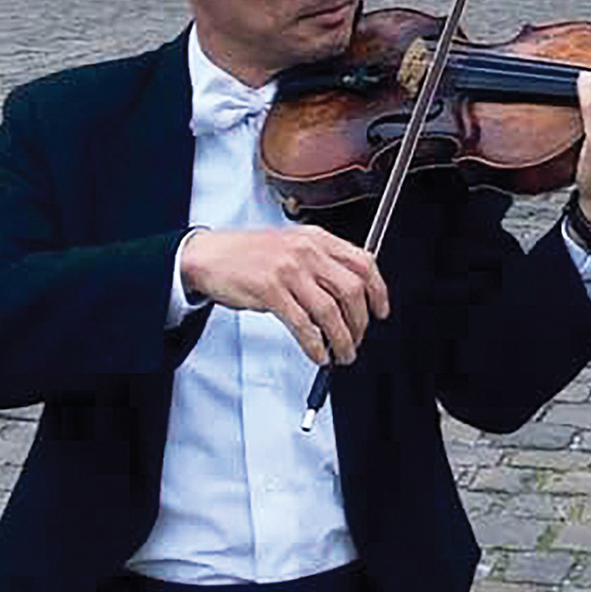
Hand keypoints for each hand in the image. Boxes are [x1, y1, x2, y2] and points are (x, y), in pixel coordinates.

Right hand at [179, 226, 388, 365]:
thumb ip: (322, 262)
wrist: (210, 255)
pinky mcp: (270, 290)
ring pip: (330, 311)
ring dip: (342, 340)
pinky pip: (303, 325)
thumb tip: (352, 296)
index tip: (381, 311)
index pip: (363, 262)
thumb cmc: (250, 254)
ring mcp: (288, 270)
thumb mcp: (294, 245)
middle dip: (361, 323)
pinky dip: (315, 345)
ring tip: (342, 354)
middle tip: (358, 340)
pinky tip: (318, 354)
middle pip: (352, 290)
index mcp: (317, 237)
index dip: (379, 291)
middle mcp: (307, 250)